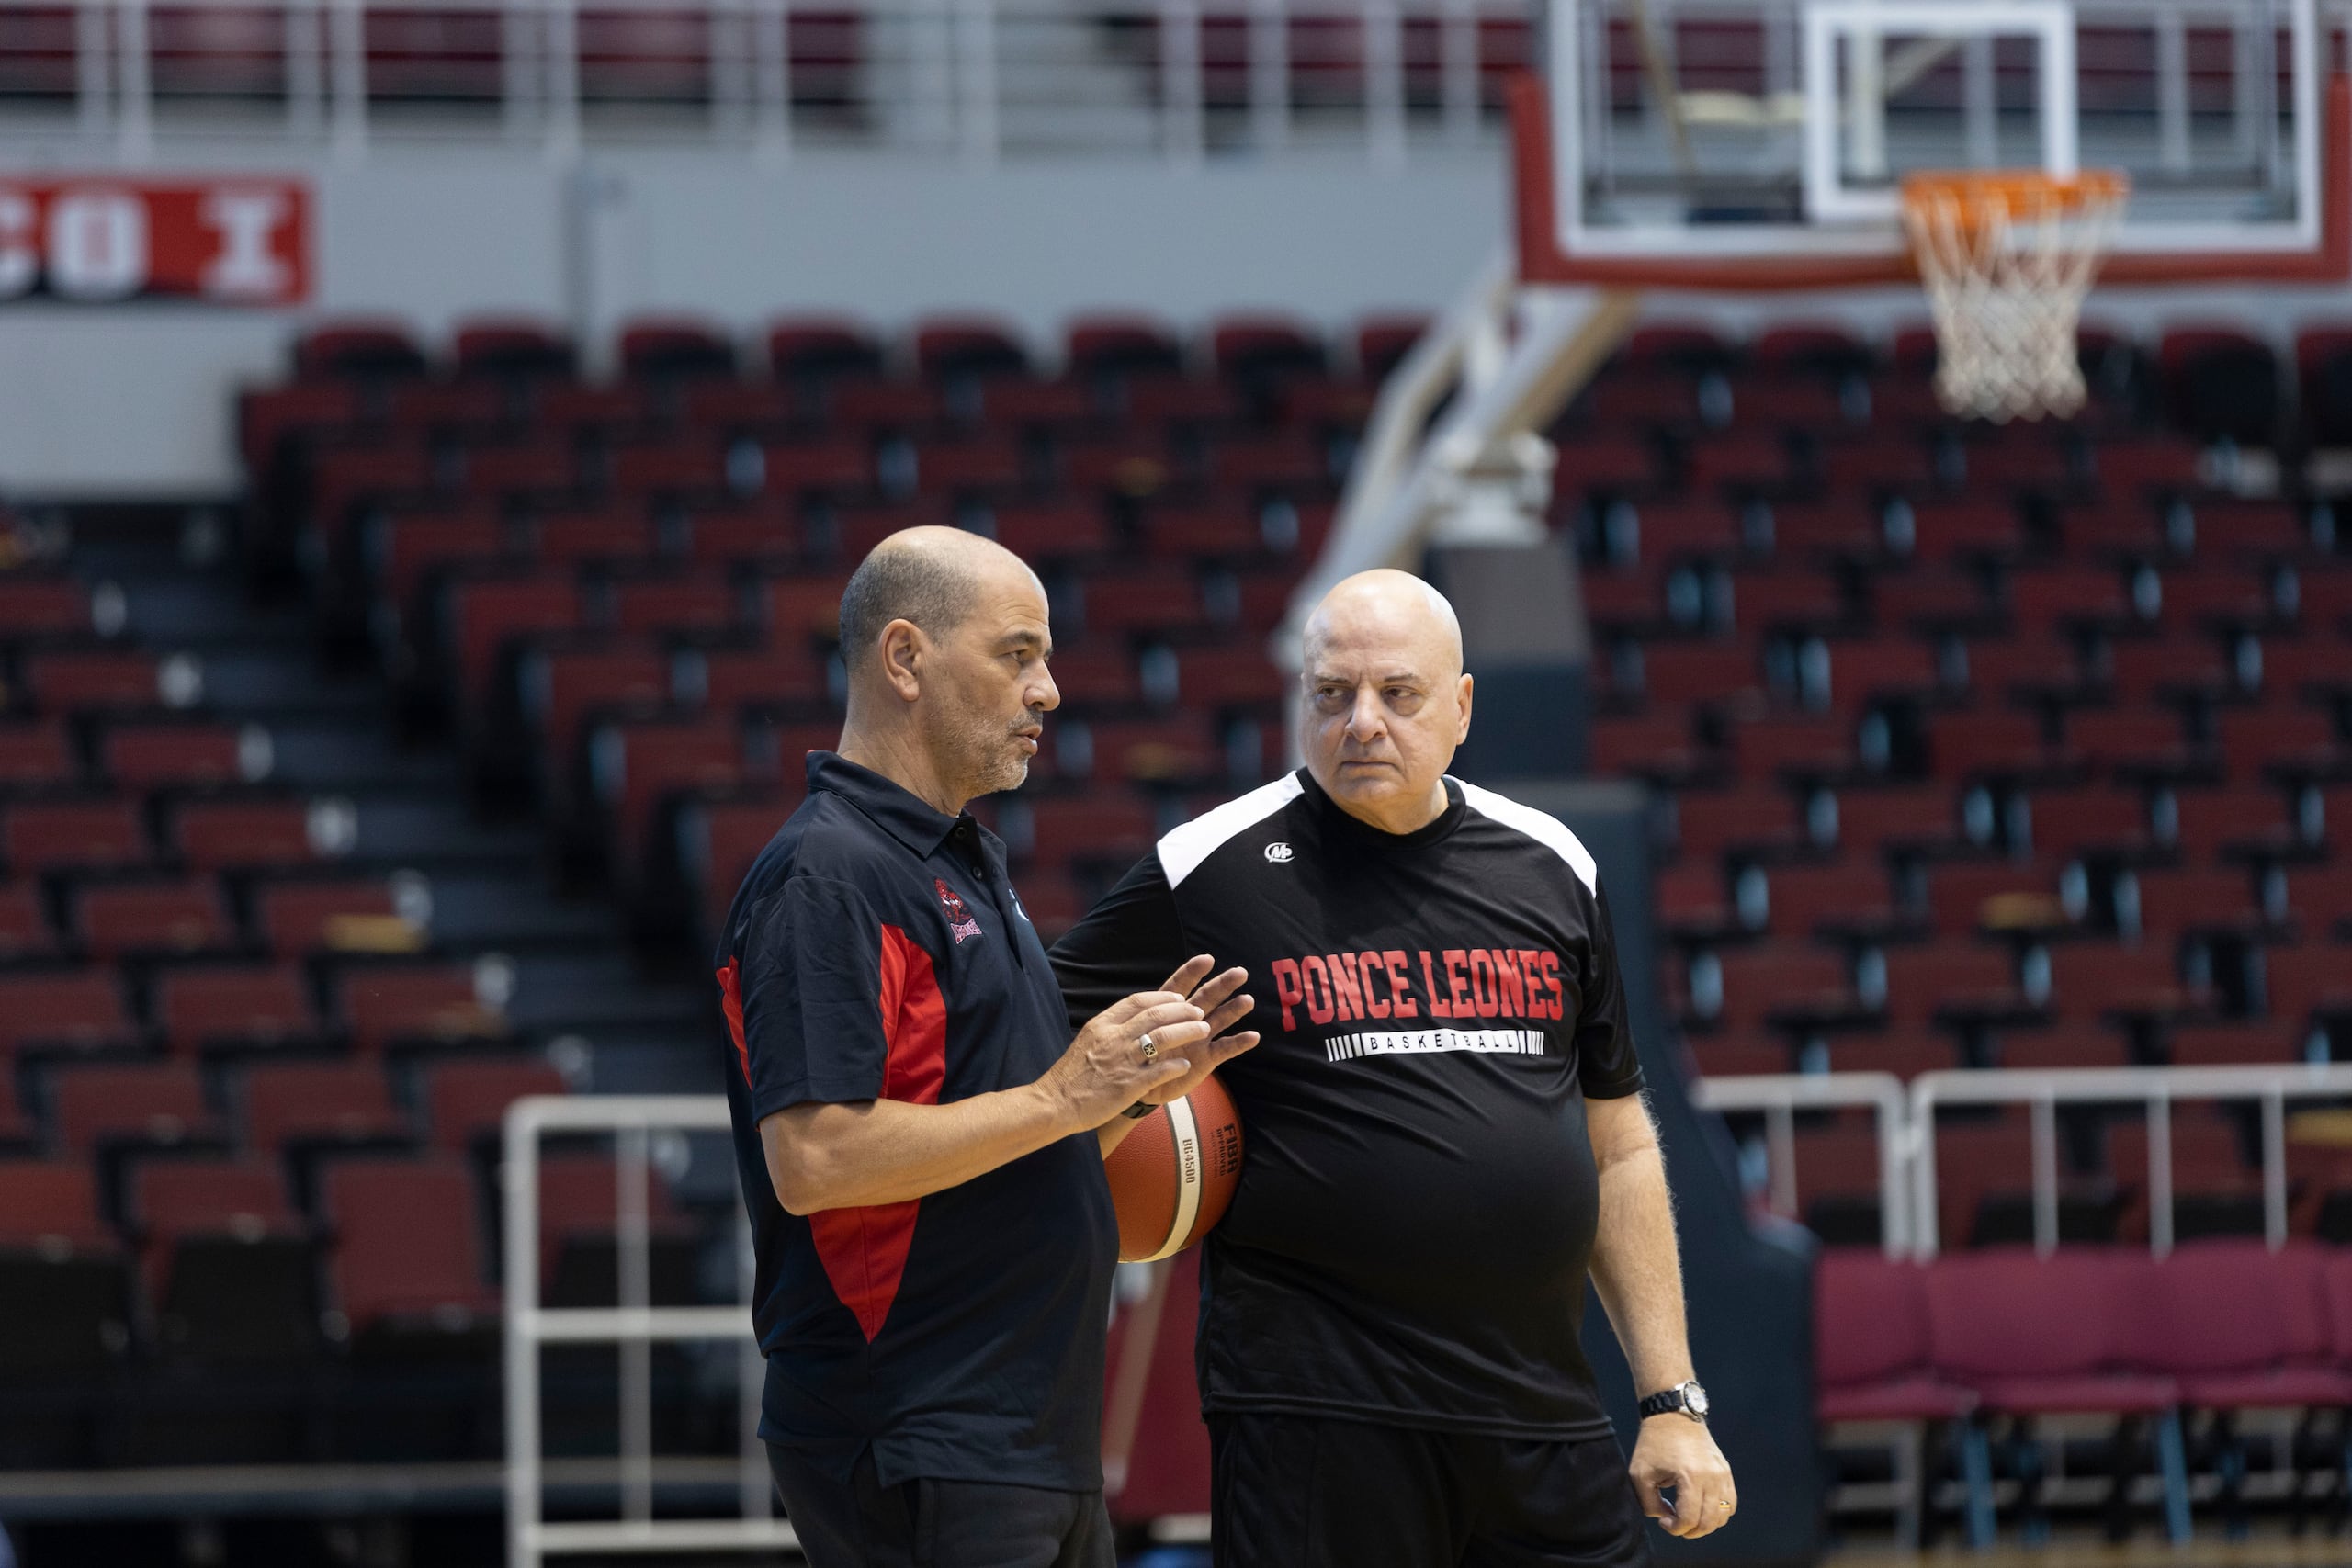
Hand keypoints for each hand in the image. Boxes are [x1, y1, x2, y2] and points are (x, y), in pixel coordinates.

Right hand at [1040, 972, 1211, 1130]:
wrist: (1055, 1103)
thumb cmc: (1071, 1075)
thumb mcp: (1088, 1040)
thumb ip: (1110, 1029)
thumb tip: (1133, 1019)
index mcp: (1103, 1025)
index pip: (1138, 1001)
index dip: (1163, 997)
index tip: (1179, 998)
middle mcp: (1114, 1038)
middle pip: (1156, 1015)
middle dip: (1183, 1011)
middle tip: (1198, 1012)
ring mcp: (1123, 1061)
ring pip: (1163, 1037)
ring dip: (1187, 1031)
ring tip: (1203, 1030)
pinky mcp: (1129, 1085)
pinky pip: (1161, 1070)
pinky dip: (1177, 1065)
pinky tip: (1187, 1064)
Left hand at [1134, 956, 1258, 1106]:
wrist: (1143, 1084)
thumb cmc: (1140, 1054)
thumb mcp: (1138, 1033)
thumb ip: (1148, 1020)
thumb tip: (1154, 1007)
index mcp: (1170, 1009)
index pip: (1180, 986)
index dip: (1192, 972)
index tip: (1207, 959)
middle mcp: (1188, 1019)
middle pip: (1207, 997)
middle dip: (1223, 985)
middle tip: (1240, 973)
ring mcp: (1200, 1038)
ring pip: (1220, 1019)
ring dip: (1234, 1010)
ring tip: (1248, 1000)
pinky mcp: (1208, 1058)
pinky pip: (1225, 1049)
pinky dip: (1239, 1043)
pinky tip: (1253, 1036)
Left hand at [1629, 1416, 1735, 1538]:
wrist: (1672, 1415)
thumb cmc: (1653, 1444)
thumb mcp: (1640, 1474)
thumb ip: (1650, 1504)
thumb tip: (1668, 1518)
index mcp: (1690, 1476)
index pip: (1690, 1519)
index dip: (1675, 1528)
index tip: (1663, 1520)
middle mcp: (1711, 1477)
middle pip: (1709, 1522)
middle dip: (1690, 1531)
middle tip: (1674, 1523)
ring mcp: (1722, 1474)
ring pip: (1722, 1516)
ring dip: (1705, 1524)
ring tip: (1687, 1516)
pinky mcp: (1726, 1472)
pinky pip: (1729, 1504)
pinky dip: (1717, 1513)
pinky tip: (1700, 1507)